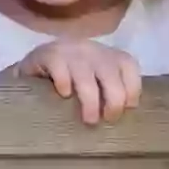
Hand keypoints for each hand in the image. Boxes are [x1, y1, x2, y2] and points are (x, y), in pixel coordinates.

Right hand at [13, 39, 141, 125]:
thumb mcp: (98, 80)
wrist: (36, 63)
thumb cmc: (73, 80)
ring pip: (86, 77)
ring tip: (89, 119)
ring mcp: (69, 51)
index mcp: (108, 56)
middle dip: (113, 101)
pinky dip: (64, 86)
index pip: (129, 67)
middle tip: (108, 119)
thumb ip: (112, 91)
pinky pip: (60, 71)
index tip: (127, 109)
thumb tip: (130, 116)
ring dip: (90, 101)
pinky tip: (63, 95)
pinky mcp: (48, 55)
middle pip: (110, 75)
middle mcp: (92, 50)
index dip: (132, 90)